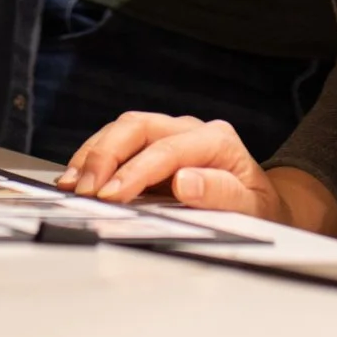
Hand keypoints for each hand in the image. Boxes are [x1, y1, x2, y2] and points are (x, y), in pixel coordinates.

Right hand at [56, 113, 336, 236]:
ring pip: (123, 129)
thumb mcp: (251, 208)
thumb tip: (184, 182)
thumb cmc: (257, 209)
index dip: (135, 171)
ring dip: (93, 155)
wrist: (263, 205)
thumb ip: (221, 193)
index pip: (167, 149)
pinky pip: (118, 141)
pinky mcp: (152, 146)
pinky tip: (76, 177)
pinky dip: (93, 157)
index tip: (112, 195)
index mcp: (216, 140)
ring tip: (74, 185)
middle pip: (138, 127)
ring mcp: (170, 133)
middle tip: (85, 189)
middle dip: (105, 156)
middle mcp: (190, 129)